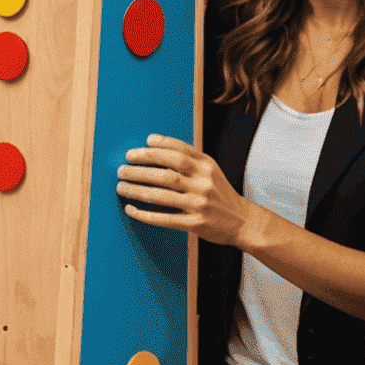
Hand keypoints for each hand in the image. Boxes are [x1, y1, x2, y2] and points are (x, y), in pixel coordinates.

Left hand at [116, 134, 254, 247]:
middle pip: (166, 173)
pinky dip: (145, 214)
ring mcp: (200, 204)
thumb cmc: (220, 192)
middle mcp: (203, 183)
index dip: (153, 150)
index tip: (134, 152)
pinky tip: (131, 209)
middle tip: (121, 169)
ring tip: (121, 187)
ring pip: (162, 195)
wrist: (244, 221)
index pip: (177, 151)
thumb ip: (186, 155)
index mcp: (206, 165)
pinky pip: (165, 219)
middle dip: (139, 170)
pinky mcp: (196, 224)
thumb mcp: (210, 168)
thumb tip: (152, 141)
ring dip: (137, 190)